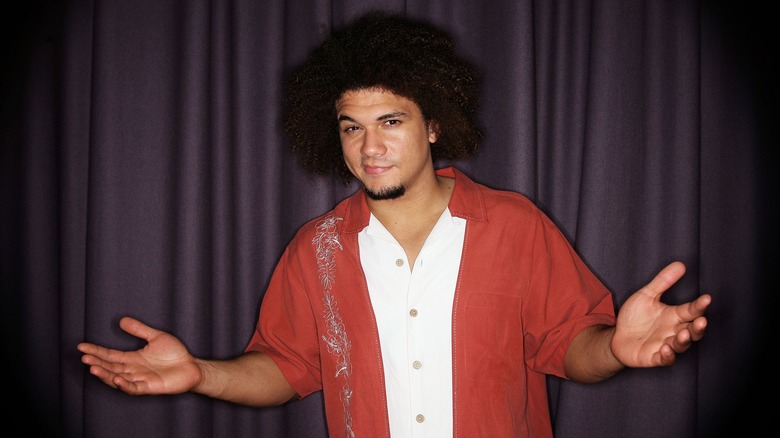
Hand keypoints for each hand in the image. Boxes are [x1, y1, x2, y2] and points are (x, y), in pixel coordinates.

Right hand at [77, 316, 201, 394]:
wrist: (192, 366)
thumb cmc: (175, 353)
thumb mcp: (156, 337)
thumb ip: (139, 330)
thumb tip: (121, 320)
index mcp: (132, 358)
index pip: (110, 355)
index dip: (96, 351)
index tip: (81, 347)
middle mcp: (133, 370)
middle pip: (110, 367)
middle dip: (97, 363)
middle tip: (84, 357)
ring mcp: (140, 379)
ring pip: (117, 378)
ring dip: (105, 374)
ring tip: (93, 368)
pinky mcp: (149, 387)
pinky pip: (134, 388)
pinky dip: (124, 385)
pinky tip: (116, 379)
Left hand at [611, 261, 710, 367]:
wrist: (617, 336)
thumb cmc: (635, 317)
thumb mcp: (646, 295)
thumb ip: (663, 281)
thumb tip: (680, 264)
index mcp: (674, 316)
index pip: (691, 311)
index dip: (699, 306)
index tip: (706, 298)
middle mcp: (673, 331)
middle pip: (693, 331)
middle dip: (698, 327)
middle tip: (702, 321)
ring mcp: (665, 345)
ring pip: (681, 345)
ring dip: (684, 341)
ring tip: (683, 333)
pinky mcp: (654, 357)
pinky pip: (664, 359)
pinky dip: (667, 356)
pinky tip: (665, 349)